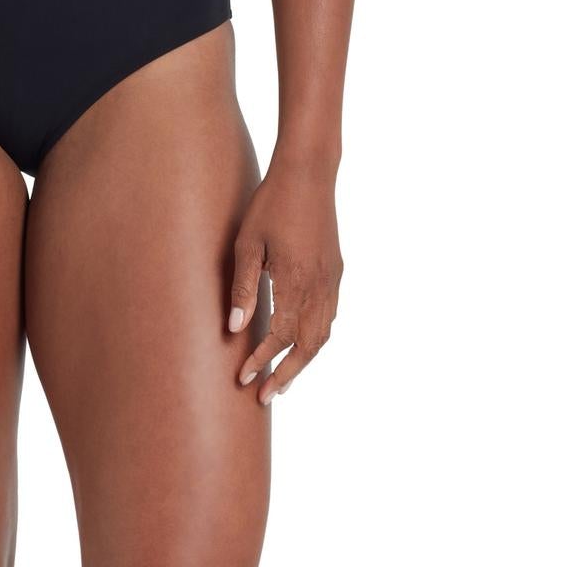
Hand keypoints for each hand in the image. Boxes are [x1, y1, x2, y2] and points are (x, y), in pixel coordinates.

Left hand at [225, 156, 341, 404]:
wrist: (308, 173)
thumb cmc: (271, 204)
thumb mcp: (248, 242)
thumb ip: (243, 287)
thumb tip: (234, 328)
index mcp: (295, 281)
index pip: (279, 335)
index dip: (261, 359)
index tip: (243, 377)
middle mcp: (319, 286)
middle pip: (307, 346)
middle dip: (286, 373)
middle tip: (265, 396)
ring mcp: (331, 279)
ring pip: (323, 335)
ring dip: (303, 360)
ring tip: (282, 378)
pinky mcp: (335, 271)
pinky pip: (329, 316)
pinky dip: (316, 338)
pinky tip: (302, 342)